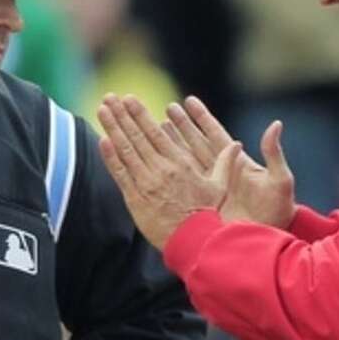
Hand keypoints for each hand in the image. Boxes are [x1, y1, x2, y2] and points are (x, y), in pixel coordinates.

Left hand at [97, 94, 239, 249]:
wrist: (195, 242)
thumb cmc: (208, 214)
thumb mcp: (219, 185)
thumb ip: (224, 162)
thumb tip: (237, 144)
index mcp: (180, 162)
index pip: (156, 132)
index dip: (141, 114)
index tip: (129, 99)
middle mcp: (162, 168)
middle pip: (138, 135)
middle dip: (122, 114)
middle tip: (110, 97)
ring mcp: (147, 182)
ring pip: (126, 150)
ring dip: (112, 128)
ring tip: (101, 110)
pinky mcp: (136, 198)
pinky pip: (120, 174)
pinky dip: (110, 157)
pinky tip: (102, 141)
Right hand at [165, 96, 295, 228]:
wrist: (268, 240)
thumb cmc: (277, 211)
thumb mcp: (279, 181)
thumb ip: (273, 153)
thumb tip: (275, 124)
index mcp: (238, 162)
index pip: (215, 134)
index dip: (201, 118)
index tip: (187, 101)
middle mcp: (222, 172)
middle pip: (196, 143)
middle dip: (181, 126)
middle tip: (165, 108)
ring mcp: (211, 187)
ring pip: (186, 160)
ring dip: (171, 144)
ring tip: (155, 127)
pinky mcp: (204, 201)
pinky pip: (183, 182)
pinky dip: (170, 169)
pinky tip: (156, 160)